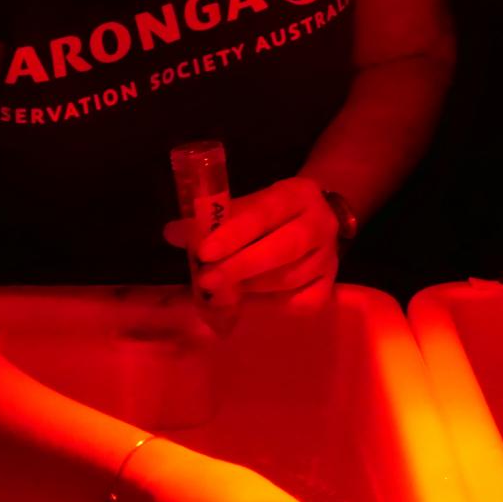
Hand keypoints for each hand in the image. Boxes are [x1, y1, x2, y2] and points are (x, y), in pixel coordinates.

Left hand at [163, 176, 338, 312]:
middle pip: (283, 249)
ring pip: (289, 279)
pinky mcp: (330, 284)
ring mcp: (329, 257)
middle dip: (240, 267)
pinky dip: (270, 306)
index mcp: (296, 194)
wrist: (317, 218)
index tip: (204, 252)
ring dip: (249, 288)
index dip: (234, 234)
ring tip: (219, 291)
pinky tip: (247, 303)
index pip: (264, 213)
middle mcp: (320, 224)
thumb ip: (211, 219)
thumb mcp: (244, 206)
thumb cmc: (269, 213)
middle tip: (206, 282)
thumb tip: (172, 232)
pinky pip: (301, 303)